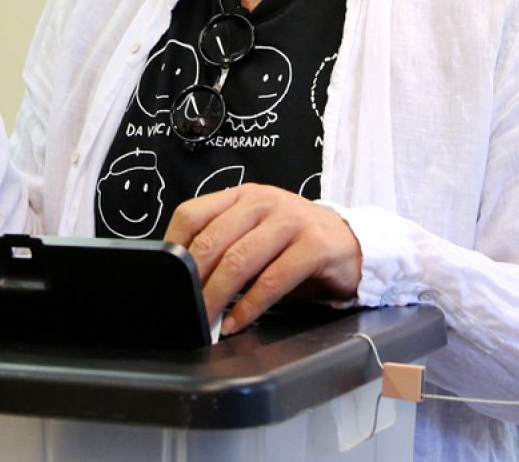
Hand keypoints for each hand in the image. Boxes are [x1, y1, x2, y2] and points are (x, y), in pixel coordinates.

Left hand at [163, 184, 361, 334]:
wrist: (353, 243)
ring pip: (239, 259)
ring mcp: (290, 220)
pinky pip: (272, 280)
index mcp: (242, 196)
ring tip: (206, 321)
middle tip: (184, 310)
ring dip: (217, 296)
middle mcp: (263, 201)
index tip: (165, 279)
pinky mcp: (314, 245)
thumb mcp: (257, 234)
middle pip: (212, 240)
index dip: (173, 248)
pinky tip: (237, 322)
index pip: (192, 213)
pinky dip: (250, 307)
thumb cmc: (296, 243)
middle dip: (193, 281)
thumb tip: (185, 282)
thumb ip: (226, 246)